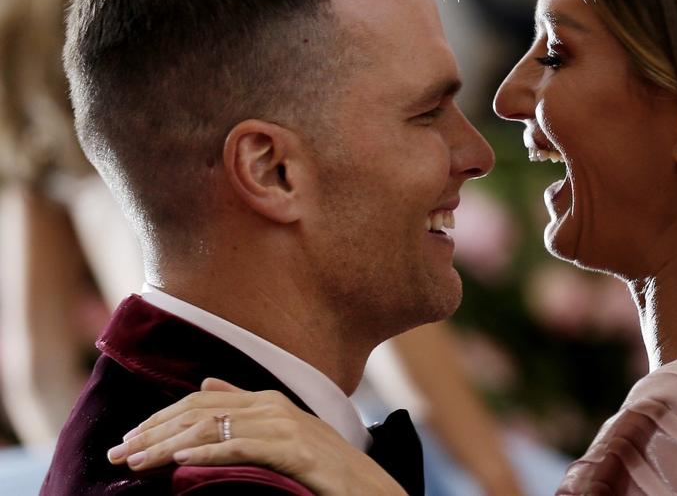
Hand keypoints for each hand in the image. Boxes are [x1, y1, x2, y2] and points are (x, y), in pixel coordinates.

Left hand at [106, 378, 404, 495]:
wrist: (367, 484)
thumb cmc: (322, 463)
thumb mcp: (282, 429)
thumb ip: (244, 405)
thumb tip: (207, 383)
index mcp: (265, 399)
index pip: (200, 402)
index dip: (159, 419)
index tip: (127, 439)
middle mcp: (272, 405)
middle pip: (199, 411)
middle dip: (153, 431)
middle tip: (117, 451)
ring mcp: (284, 425)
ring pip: (213, 427)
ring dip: (168, 445)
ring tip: (137, 461)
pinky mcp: (294, 449)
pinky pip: (242, 447)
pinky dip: (208, 453)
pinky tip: (181, 462)